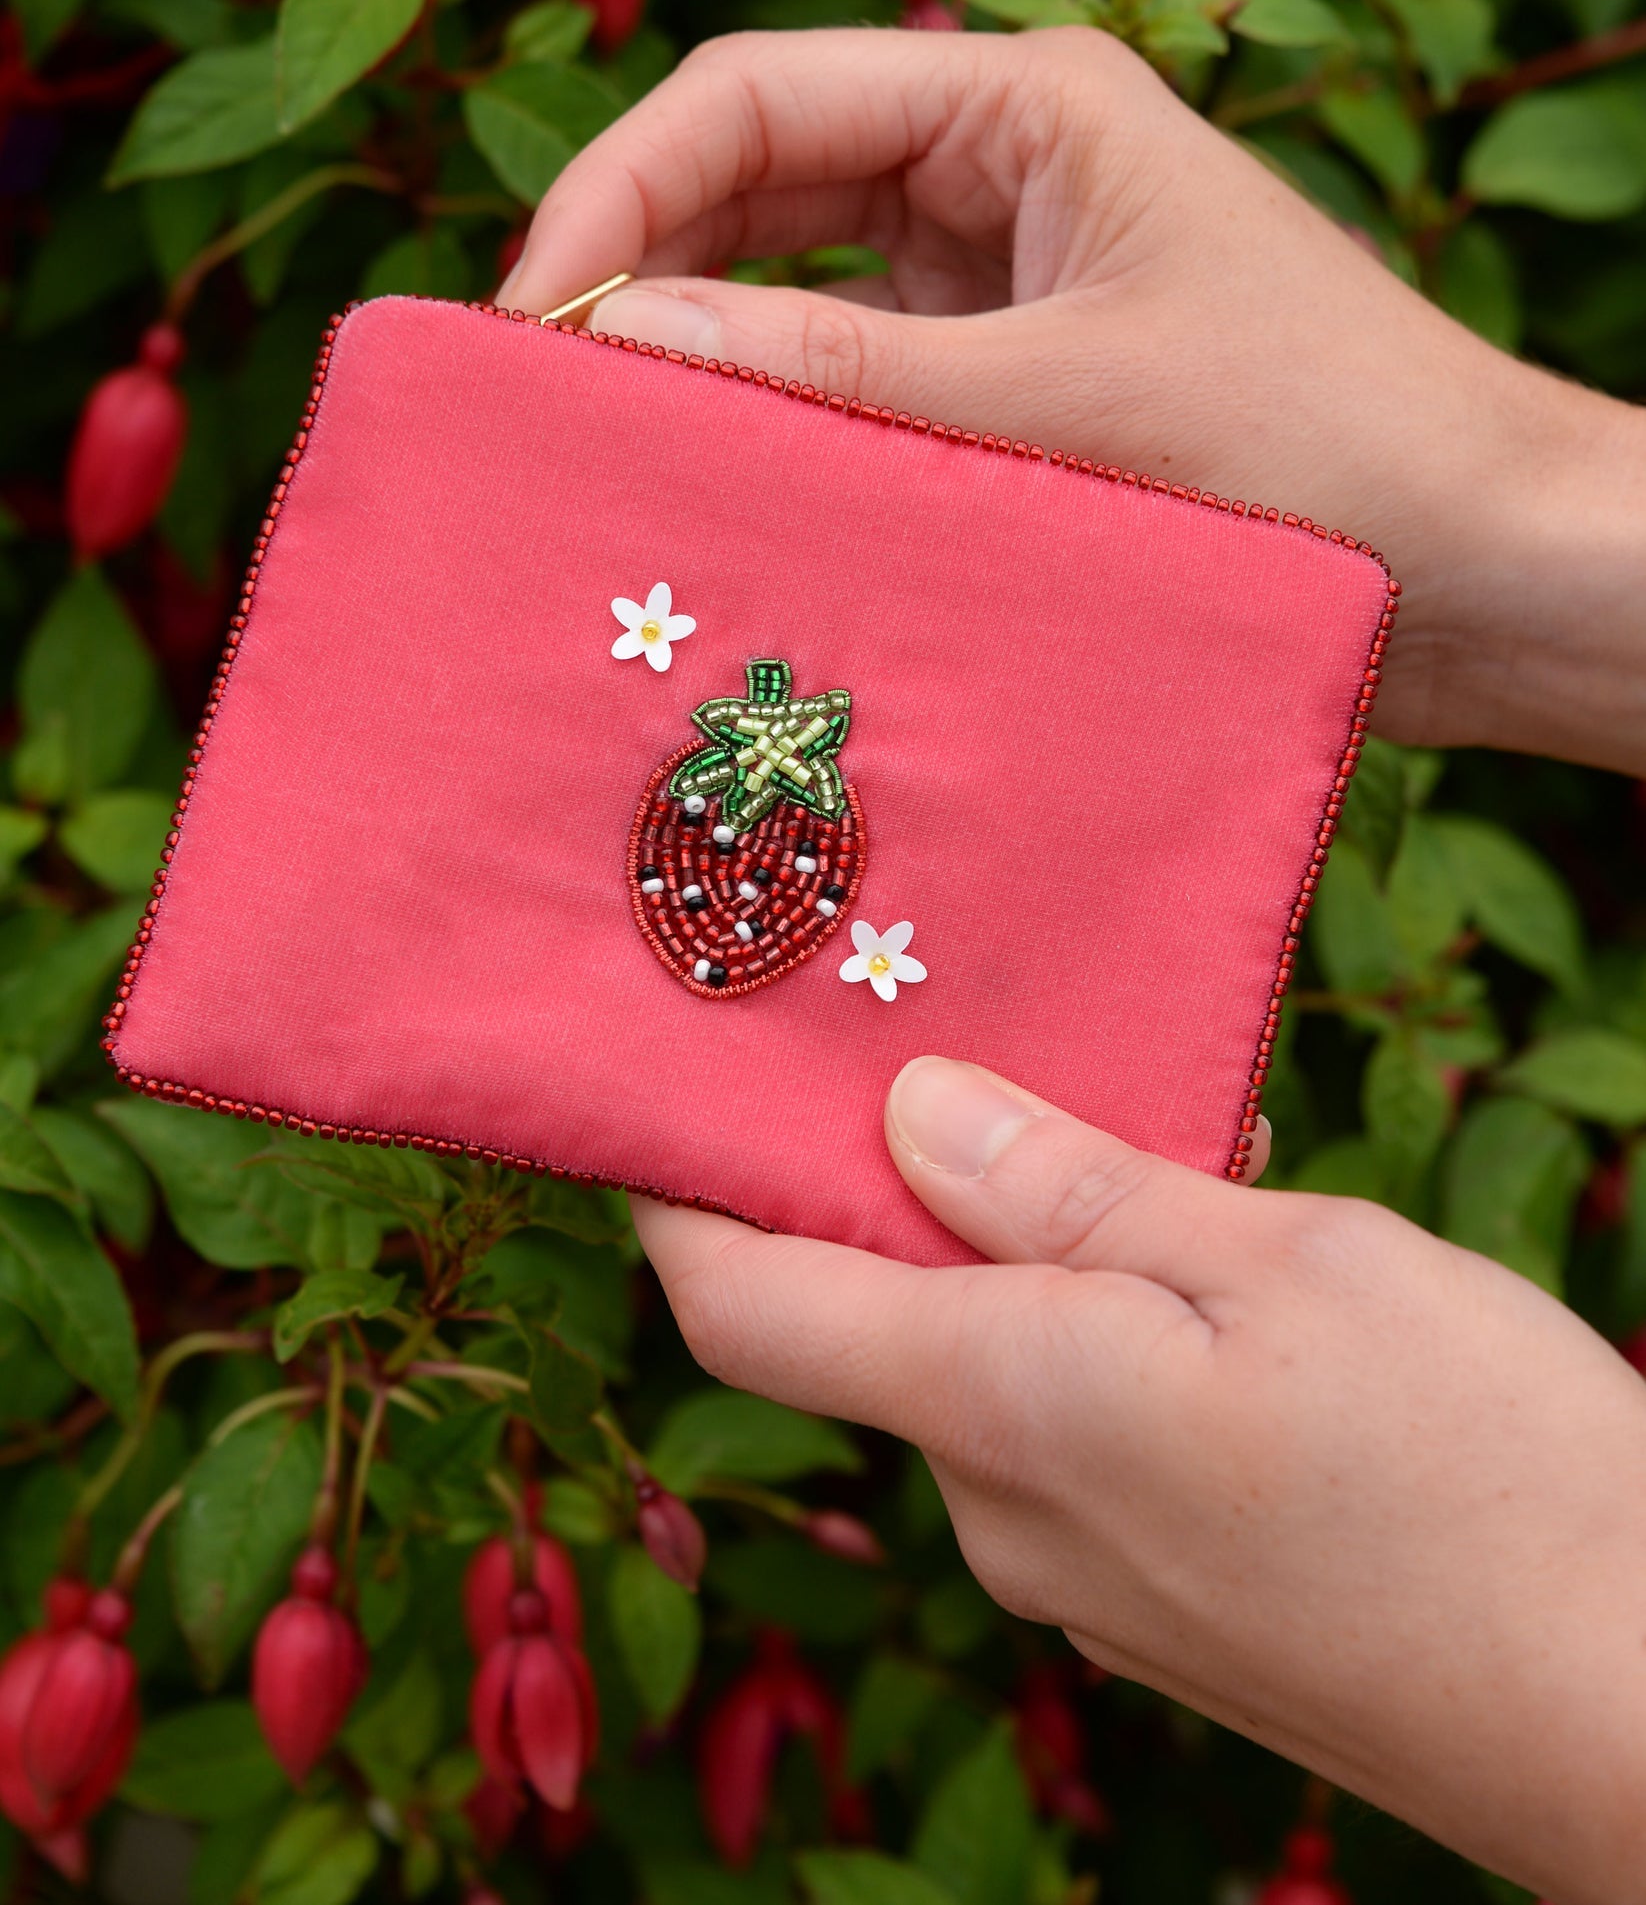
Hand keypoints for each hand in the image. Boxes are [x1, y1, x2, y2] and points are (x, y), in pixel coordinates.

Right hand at [500, 27, 1645, 774]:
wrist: (1488, 570)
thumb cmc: (1325, 445)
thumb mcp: (1061, 402)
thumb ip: (834, 370)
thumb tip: (614, 340)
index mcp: (1021, 98)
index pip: (753, 96)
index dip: (616, 191)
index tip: (530, 321)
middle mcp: (997, 166)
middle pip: (751, 186)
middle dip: (637, 278)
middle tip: (536, 409)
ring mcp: (999, 277)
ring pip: (790, 295)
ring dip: (700, 366)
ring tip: (600, 461)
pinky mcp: (1009, 381)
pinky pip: (852, 387)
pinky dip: (781, 434)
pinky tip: (715, 500)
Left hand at [634, 1056, 1645, 1904]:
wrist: (1636, 1720)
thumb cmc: (1487, 1470)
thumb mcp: (1291, 1266)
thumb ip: (1078, 1193)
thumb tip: (909, 1120)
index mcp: (1006, 1406)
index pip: (743, 1298)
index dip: (672, 1189)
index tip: (660, 1084)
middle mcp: (1004, 1514)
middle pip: (872, 1321)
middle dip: (904, 1186)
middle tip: (995, 1046)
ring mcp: (1082, 1581)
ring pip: (988, 1373)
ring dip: (1030, 1254)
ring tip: (1166, 1147)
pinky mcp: (1160, 1610)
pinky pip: (1069, 1440)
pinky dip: (1094, 1339)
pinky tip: (1219, 1278)